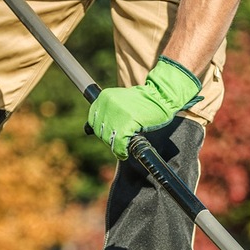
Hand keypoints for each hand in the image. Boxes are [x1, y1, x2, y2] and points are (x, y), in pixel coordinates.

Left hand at [87, 57, 202, 158]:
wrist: (162, 96)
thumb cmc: (144, 102)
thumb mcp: (120, 102)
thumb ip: (106, 112)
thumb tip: (86, 130)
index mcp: (104, 97)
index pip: (93, 121)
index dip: (102, 131)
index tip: (113, 133)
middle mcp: (108, 103)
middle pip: (100, 132)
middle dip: (110, 139)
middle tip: (121, 140)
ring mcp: (117, 113)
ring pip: (109, 139)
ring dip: (116, 146)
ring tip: (123, 147)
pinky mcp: (128, 123)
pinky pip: (119, 144)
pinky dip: (121, 151)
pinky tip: (125, 152)